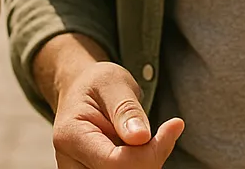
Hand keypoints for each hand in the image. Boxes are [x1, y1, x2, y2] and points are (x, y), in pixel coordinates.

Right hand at [52, 60, 182, 167]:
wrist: (81, 93)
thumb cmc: (98, 84)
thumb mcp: (113, 83)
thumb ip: (126, 110)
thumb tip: (141, 137)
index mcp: (71, 136)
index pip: (115, 162)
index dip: (149, 153)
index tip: (174, 126)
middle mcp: (70, 163)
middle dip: (150, 159)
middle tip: (163, 132)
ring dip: (145, 162)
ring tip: (143, 136)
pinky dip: (141, 164)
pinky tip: (140, 149)